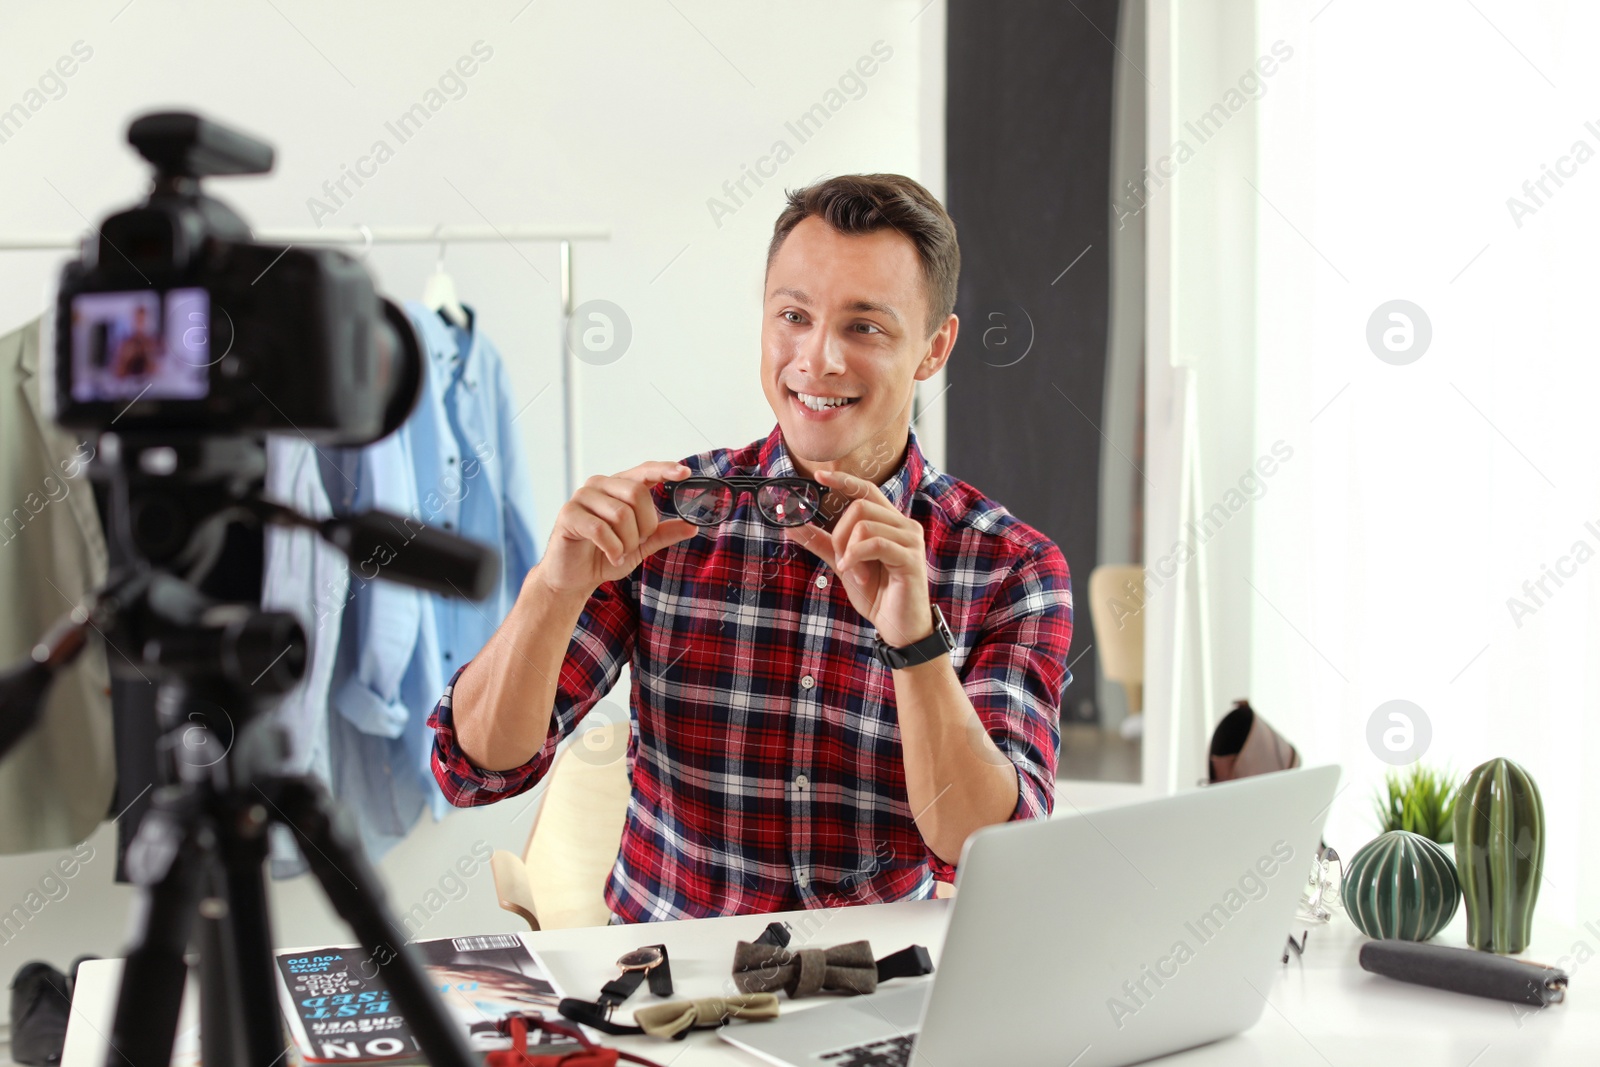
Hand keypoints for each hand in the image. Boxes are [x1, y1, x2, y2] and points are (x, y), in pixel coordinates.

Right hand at [535, 461, 699, 597]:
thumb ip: (663, 533)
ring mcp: (583, 497)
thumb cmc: (605, 556)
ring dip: (627, 542)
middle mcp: (601, 485)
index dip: (665, 470)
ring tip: (619, 552)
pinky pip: (600, 529)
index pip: (645, 470)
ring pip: (621, 513)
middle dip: (644, 526)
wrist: (574, 578)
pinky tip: (610, 556)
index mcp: (619, 487)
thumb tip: (692, 526)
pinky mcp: (568, 514)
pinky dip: (612, 548)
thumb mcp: (641, 546)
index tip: (686, 473)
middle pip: (637, 493)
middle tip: (635, 543)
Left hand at [782, 468, 933, 647]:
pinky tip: (856, 575)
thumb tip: (793, 525)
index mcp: (889, 523)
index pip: (867, 490)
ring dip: (849, 550)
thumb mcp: (844, 564)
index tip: (819, 476)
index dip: (844, 480)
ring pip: (865, 524)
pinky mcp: (910, 557)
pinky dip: (856, 557)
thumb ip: (822, 543)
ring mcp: (909, 540)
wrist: (898, 626)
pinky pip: (875, 544)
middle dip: (840, 533)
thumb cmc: (877, 593)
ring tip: (853, 572)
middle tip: (841, 559)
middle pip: (860, 506)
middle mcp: (904, 526)